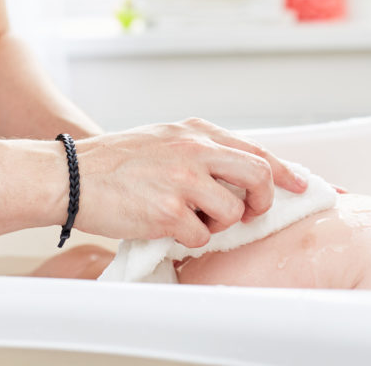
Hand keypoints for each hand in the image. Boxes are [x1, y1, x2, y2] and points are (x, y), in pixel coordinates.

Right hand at [69, 118, 307, 247]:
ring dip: (216, 224)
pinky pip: (201, 237)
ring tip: (188, 218)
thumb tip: (239, 170)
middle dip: (261, 202)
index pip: (255, 150)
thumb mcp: (164, 139)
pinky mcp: (169, 213)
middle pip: (258, 177)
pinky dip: (189, 239)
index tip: (299, 185)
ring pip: (232, 212)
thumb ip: (201, 150)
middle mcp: (195, 151)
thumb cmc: (114, 161)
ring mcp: (184, 181)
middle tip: (249, 213)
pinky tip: (165, 226)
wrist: (71, 176)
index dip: (284, 172)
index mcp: (195, 132)